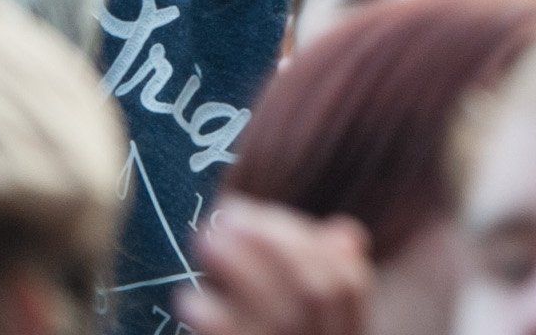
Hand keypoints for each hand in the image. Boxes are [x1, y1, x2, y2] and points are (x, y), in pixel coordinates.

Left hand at [176, 202, 371, 334]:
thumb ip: (333, 288)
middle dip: (272, 245)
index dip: (305, 243)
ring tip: (204, 240)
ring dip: (240, 270)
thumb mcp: (320, 333)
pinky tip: (189, 300)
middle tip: (225, 215)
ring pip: (276, 319)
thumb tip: (342, 231)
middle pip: (313, 294)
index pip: (346, 284)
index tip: (257, 212)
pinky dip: (216, 322)